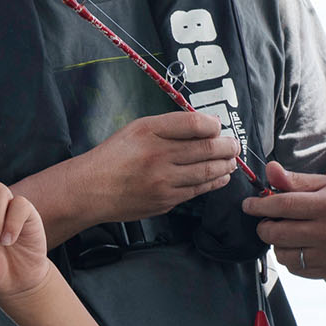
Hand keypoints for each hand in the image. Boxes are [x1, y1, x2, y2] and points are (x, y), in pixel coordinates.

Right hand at [75, 111, 239, 223]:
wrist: (90, 190)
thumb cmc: (114, 157)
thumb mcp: (137, 129)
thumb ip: (171, 125)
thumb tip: (208, 125)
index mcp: (150, 132)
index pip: (195, 124)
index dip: (214, 125)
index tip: (219, 127)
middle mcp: (158, 156)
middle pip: (208, 149)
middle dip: (228, 146)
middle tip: (235, 145)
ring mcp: (163, 182)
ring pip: (208, 172)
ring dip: (226, 166)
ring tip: (230, 161)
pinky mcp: (165, 201)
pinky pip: (197, 191)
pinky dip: (213, 183)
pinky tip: (218, 177)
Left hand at [240, 161, 325, 278]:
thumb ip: (294, 180)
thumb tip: (269, 170)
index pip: (282, 206)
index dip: (259, 206)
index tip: (248, 205)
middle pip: (277, 234)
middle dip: (265, 226)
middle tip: (269, 220)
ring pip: (283, 254)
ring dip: (278, 243)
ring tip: (288, 232)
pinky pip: (296, 269)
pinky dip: (291, 258)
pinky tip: (300, 245)